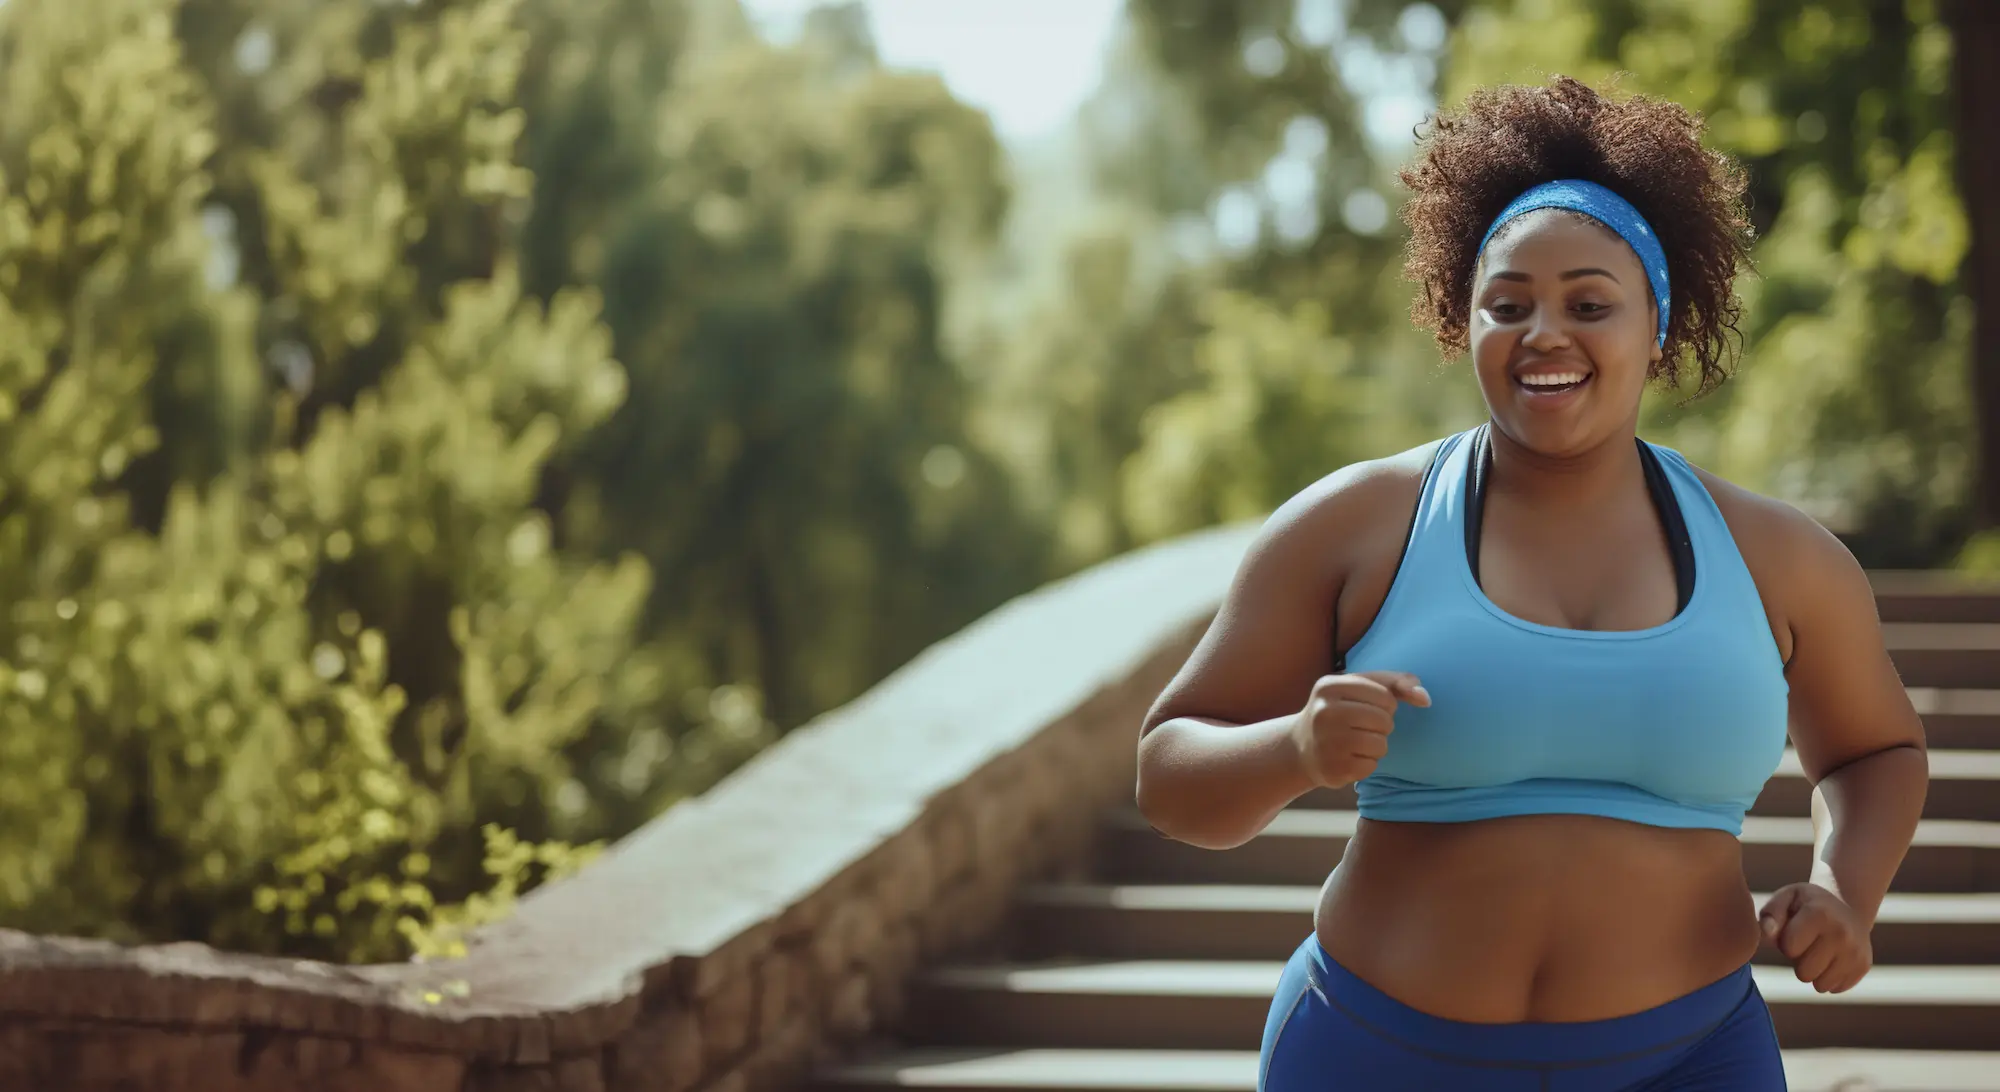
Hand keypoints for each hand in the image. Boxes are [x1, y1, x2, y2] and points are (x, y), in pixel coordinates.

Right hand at [1290, 671, 1429, 788]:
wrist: (1300, 748)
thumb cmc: (1339, 712)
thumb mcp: (1359, 688)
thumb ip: (1395, 683)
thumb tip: (1425, 697)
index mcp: (1330, 686)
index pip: (1385, 695)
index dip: (1387, 704)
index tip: (1370, 708)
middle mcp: (1324, 712)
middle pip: (1384, 720)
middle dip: (1382, 726)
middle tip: (1362, 727)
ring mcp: (1326, 742)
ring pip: (1380, 744)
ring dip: (1376, 746)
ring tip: (1356, 743)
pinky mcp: (1332, 768)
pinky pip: (1371, 766)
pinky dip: (1367, 763)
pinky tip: (1349, 758)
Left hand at [1759, 883, 1871, 993]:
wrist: (1846, 907)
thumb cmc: (1806, 905)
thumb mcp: (1786, 898)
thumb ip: (1771, 914)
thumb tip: (1768, 934)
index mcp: (1819, 913)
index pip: (1789, 948)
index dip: (1785, 943)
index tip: (1793, 930)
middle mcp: (1842, 933)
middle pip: (1804, 973)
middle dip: (1799, 962)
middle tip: (1806, 944)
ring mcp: (1856, 951)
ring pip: (1821, 985)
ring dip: (1814, 972)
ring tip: (1818, 951)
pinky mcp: (1864, 966)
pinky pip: (1835, 988)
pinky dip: (1829, 978)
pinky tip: (1831, 959)